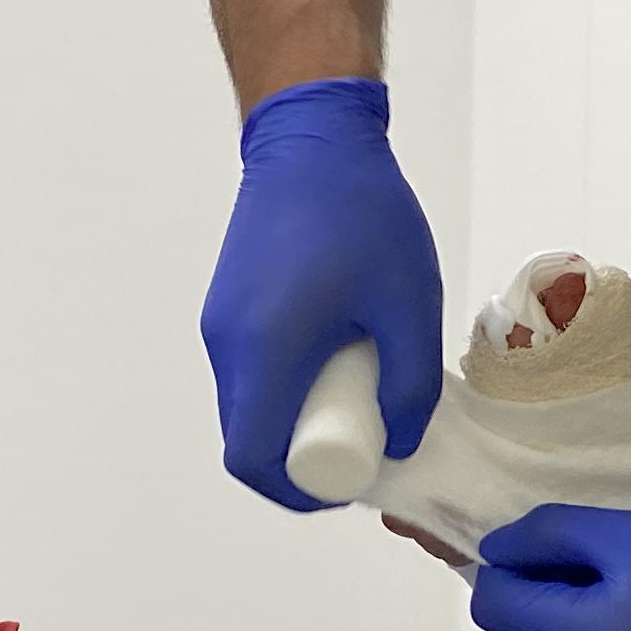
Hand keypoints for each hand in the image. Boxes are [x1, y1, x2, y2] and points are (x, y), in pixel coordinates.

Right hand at [200, 78, 444, 509]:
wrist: (313, 139)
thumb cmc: (365, 215)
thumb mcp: (409, 305)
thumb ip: (410, 385)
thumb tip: (401, 442)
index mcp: (266, 351)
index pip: (254, 458)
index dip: (297, 491)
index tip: (347, 483)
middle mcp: (228, 344)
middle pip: (247, 436)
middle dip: (300, 460)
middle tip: (362, 444)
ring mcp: (220, 322)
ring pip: (247, 403)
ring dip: (293, 419)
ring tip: (356, 397)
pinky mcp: (226, 304)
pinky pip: (248, 369)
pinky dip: (283, 386)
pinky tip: (334, 359)